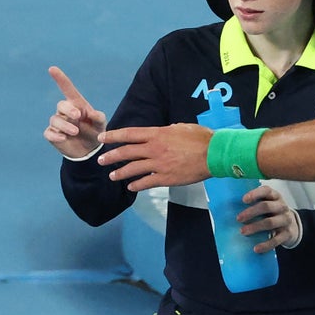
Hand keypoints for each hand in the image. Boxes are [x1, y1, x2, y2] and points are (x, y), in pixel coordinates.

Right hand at [44, 66, 106, 158]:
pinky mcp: (53, 135)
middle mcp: (65, 112)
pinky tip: (64, 138)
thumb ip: (98, 117)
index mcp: (77, 105)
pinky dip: (56, 135)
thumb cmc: (95, 132)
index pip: (67, 89)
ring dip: (65, 125)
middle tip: (78, 116)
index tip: (52, 68)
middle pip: (61, 105)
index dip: (60, 79)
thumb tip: (91, 113)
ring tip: (75, 132)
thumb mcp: (100, 124)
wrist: (89, 150)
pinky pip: (49, 132)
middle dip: (68, 109)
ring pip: (55, 120)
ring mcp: (58, 123)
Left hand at [97, 124, 212, 190]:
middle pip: (127, 152)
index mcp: (157, 134)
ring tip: (112, 176)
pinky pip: (147, 182)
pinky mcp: (166, 178)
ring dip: (120, 173)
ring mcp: (159, 164)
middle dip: (111, 157)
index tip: (102, 138)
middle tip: (101, 160)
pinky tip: (131, 187)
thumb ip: (167, 131)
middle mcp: (154, 149)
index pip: (130, 134)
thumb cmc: (201, 138)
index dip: (114, 136)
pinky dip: (137, 185)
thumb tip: (161, 133)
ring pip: (133, 169)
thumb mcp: (181, 128)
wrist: (213, 154)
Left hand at [236, 184, 301, 252]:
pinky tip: (256, 248)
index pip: (266, 191)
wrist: (293, 227)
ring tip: (243, 231)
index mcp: (276, 196)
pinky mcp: (287, 233)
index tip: (244, 200)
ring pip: (270, 222)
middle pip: (266, 206)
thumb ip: (257, 203)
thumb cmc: (274, 213)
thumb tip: (233, 208)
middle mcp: (282, 206)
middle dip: (251, 212)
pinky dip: (265, 245)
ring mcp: (286, 220)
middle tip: (239, 218)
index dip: (255, 194)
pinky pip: (276, 240)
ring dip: (255, 227)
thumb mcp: (269, 204)